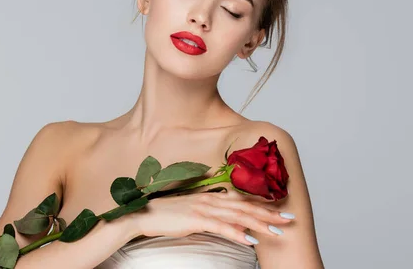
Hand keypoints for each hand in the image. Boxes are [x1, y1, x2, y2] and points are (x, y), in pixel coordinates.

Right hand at [129, 189, 293, 245]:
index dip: (263, 206)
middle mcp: (210, 199)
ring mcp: (204, 208)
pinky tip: (250, 240)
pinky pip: (221, 227)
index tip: (281, 210)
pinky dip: (237, 233)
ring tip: (277, 231)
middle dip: (269, 214)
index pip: (242, 200)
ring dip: (259, 224)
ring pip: (238, 216)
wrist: (146, 214)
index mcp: (211, 195)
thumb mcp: (193, 210)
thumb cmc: (168, 214)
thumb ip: (211, 212)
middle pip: (245, 207)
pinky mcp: (196, 219)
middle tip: (289, 220)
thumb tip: (229, 220)